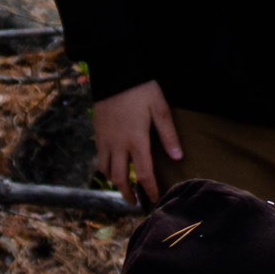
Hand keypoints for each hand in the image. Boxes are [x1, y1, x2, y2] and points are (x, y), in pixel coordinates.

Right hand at [93, 80, 180, 205]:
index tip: (155, 201)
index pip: (143, 174)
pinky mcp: (97, 132)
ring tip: (124, 187)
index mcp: (136, 140)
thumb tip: (178, 158)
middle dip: (128, 194)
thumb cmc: (141, 88)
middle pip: (119, 178)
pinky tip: (114, 166)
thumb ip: (168, 134)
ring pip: (105, 170)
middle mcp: (117, 144)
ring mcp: (104, 139)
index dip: (150, 190)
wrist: (113, 71)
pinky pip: (99, 157)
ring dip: (115, 182)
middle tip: (136, 203)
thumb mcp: (160, 108)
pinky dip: (106, 167)